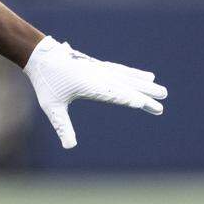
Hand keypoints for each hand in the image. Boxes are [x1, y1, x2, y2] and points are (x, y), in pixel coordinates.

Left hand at [24, 36, 167, 148]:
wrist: (40, 56)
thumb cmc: (45, 83)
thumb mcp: (52, 107)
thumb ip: (63, 126)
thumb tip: (69, 147)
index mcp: (90, 85)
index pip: (118, 96)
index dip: (136, 101)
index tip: (153, 105)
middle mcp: (98, 75)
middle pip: (126, 85)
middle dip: (145, 92)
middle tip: (164, 98)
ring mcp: (99, 69)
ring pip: (126, 76)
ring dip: (143, 82)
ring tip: (160, 89)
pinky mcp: (97, 65)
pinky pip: (119, 70)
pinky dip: (133, 73)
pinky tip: (144, 76)